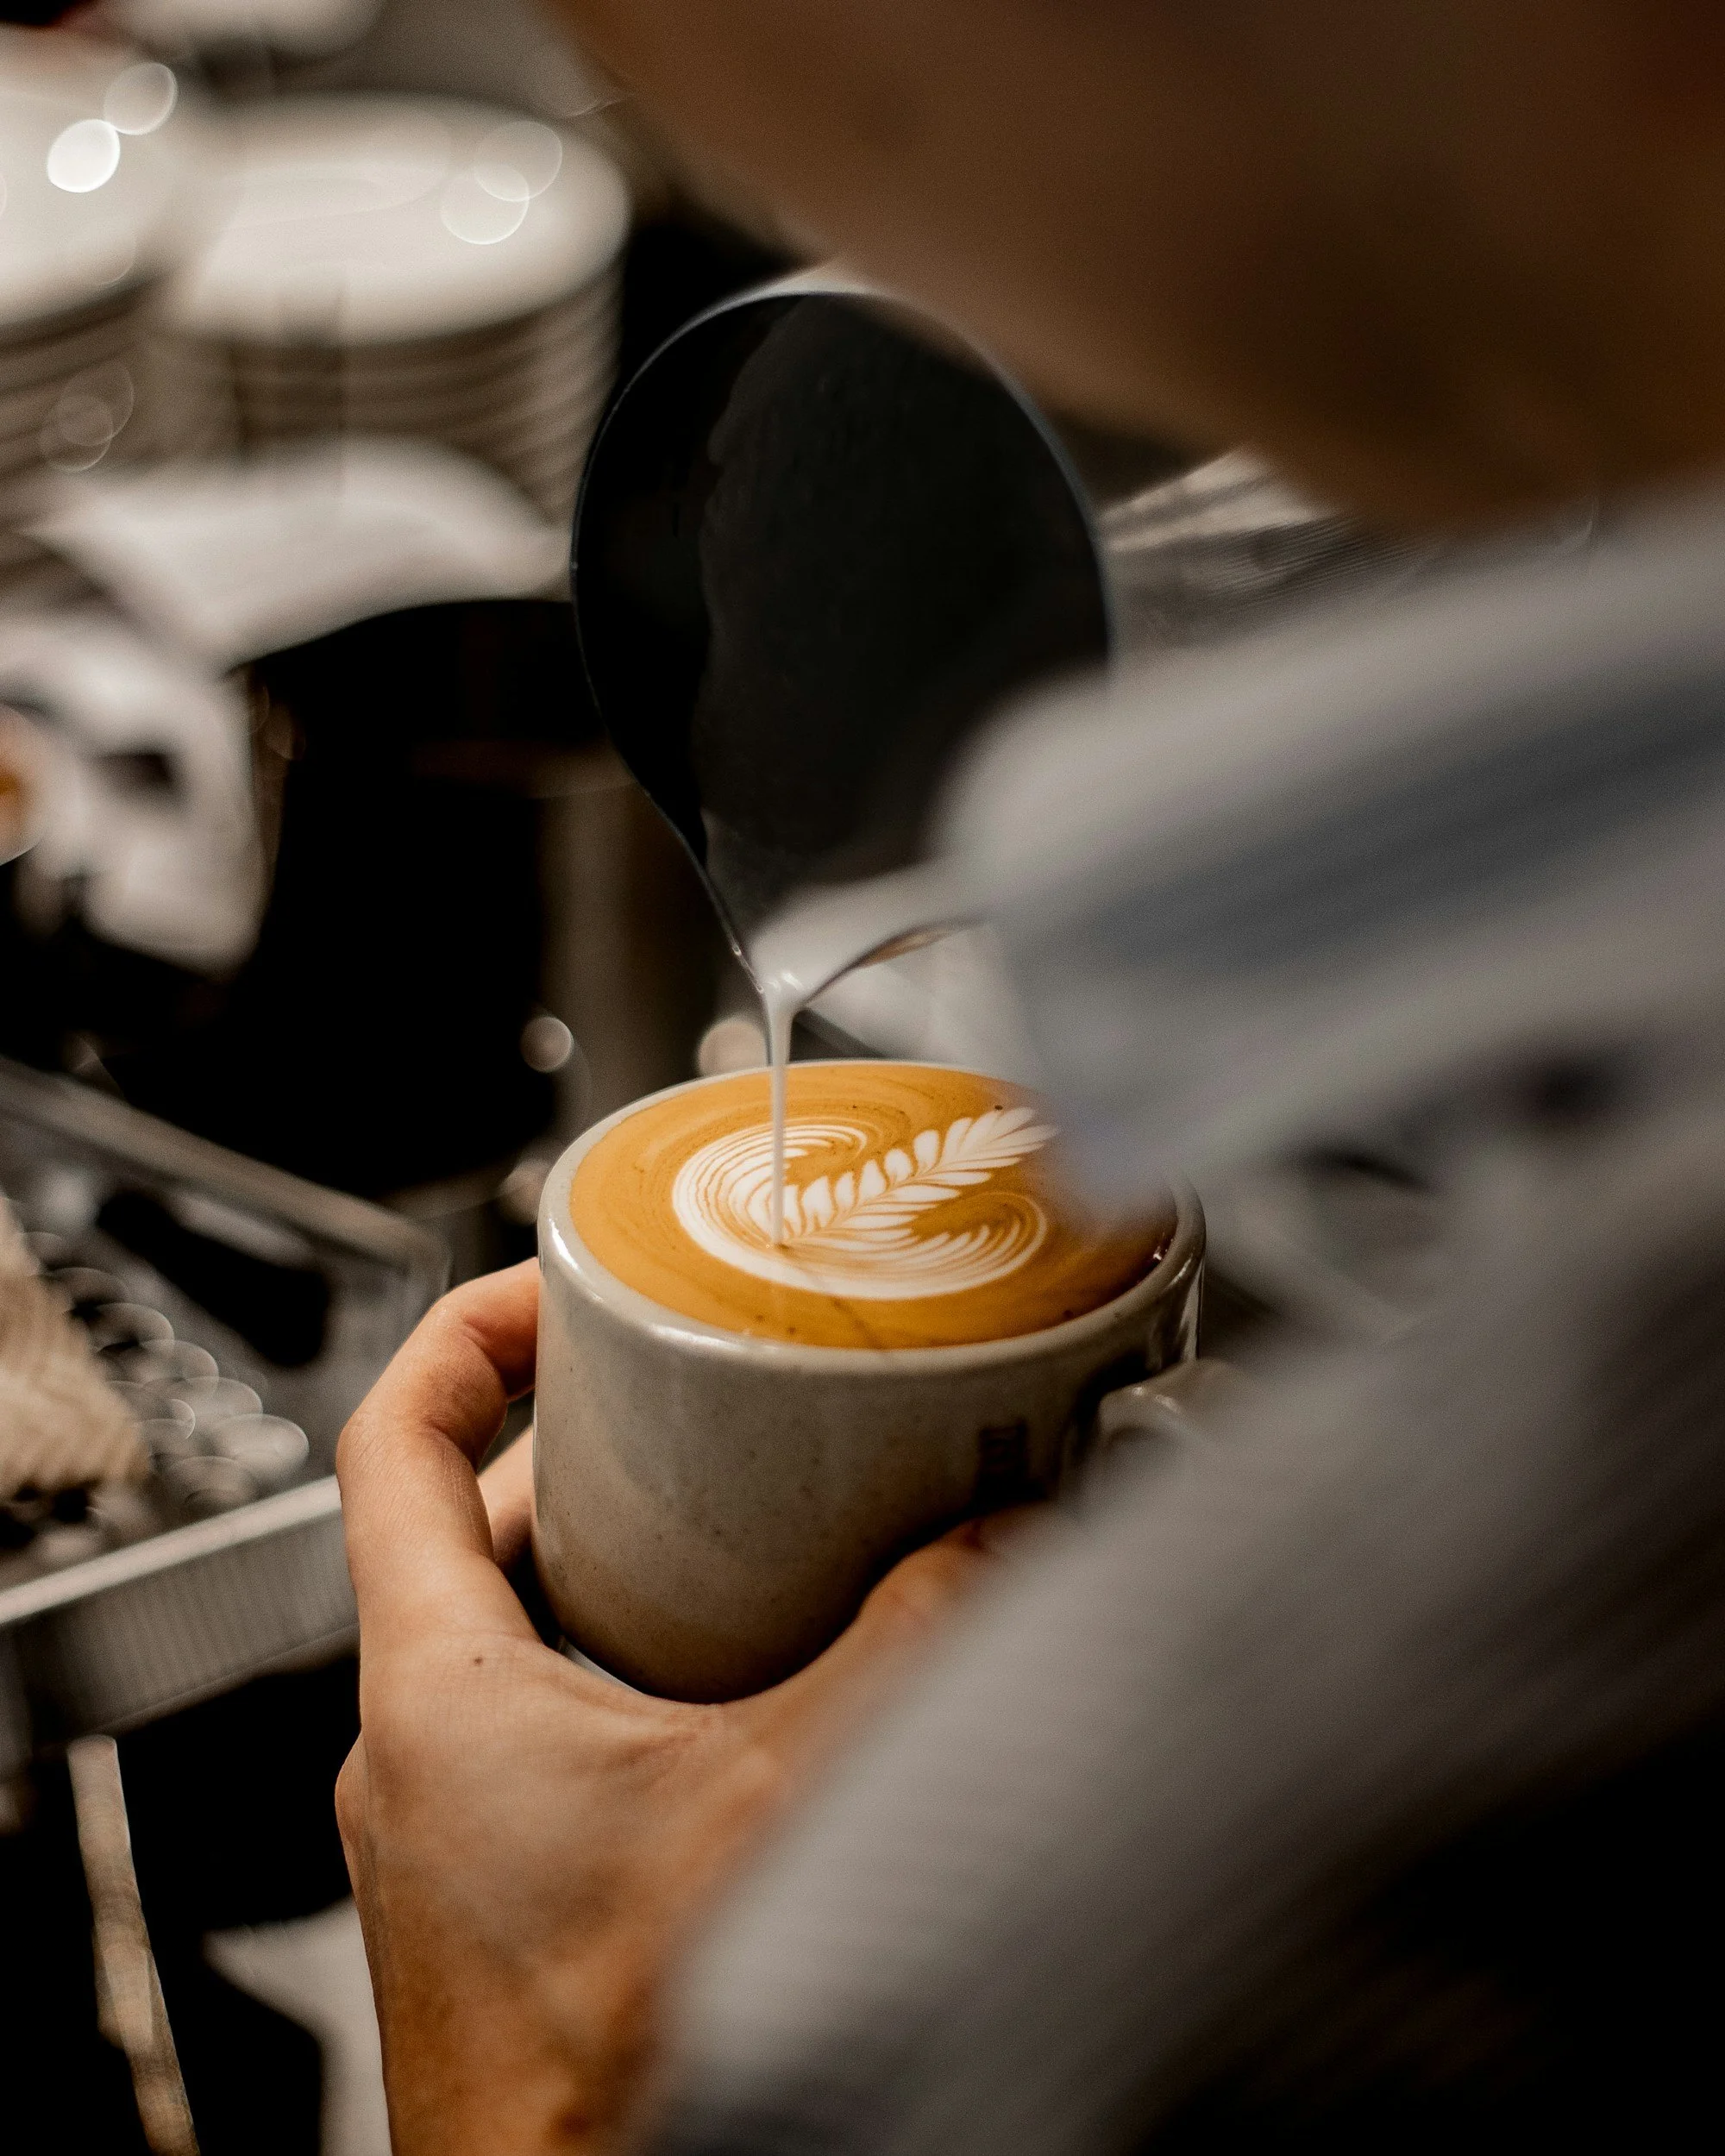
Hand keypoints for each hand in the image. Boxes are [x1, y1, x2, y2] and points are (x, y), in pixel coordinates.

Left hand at [335, 1262, 1003, 2155]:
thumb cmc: (614, 2068)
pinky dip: (633, 1667)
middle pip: (470, 1524)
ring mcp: (454, 1823)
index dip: (466, 1328)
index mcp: (433, 1688)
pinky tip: (750, 1685)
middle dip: (590, 1446)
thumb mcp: (789, 1800)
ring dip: (620, 1563)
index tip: (554, 1279)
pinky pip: (549, 1722)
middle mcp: (417, 1747)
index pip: (388, 1439)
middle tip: (695, 1396)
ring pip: (517, 1629)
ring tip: (742, 1524)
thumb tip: (1009, 1534)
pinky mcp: (508, 1886)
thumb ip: (914, 1642)